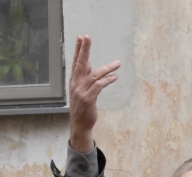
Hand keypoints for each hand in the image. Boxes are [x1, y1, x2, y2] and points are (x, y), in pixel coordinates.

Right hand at [69, 35, 120, 151]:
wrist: (80, 124)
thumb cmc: (83, 106)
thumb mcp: (82, 90)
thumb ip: (85, 76)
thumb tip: (89, 63)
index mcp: (74, 80)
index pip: (76, 62)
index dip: (78, 49)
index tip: (81, 37)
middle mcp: (76, 84)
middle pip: (81, 63)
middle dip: (84, 50)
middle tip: (87, 37)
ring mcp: (81, 91)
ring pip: (94, 75)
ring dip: (107, 68)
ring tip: (118, 64)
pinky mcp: (88, 99)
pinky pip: (99, 86)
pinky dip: (107, 80)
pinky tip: (115, 77)